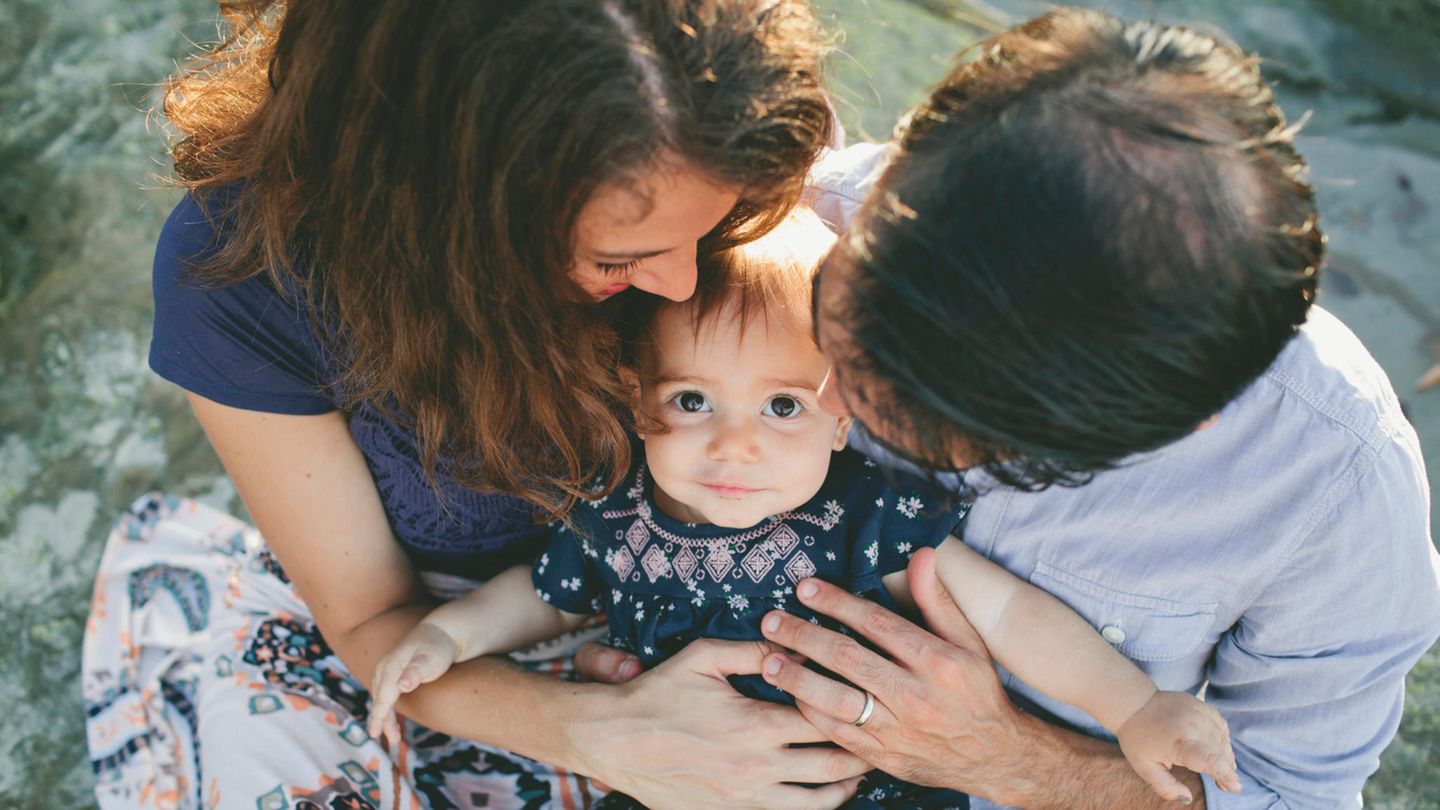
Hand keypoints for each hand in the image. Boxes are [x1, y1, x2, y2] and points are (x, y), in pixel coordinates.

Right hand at [366, 621, 459, 745]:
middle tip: (393, 741)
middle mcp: (385, 669)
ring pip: (381, 699)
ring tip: (395, 738)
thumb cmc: (438, 647)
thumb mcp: (431, 658)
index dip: (379, 715)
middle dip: (382, 721)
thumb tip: (401, 684)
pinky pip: (386, 696)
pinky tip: (394, 724)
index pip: (383, 695)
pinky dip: (388, 711)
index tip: (375, 733)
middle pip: (380, 699)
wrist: (440, 633)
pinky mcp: (393, 675)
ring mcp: (387, 672)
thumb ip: (417, 671)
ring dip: (385, 719)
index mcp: (391, 666)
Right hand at [568, 638, 868, 808]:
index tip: (869, 703)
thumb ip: (755, 651)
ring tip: (857, 774)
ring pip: (816, 802)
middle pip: (833, 765)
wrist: (614, 739)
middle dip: (862, 753)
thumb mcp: (704, 657)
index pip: (825, 720)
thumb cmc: (659, 693)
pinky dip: (811, 809)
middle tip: (878, 740)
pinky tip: (818, 797)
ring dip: (844, 788)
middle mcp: (759, 766)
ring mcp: (747, 798)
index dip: (851, 711)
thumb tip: (796, 646)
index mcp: (758, 724)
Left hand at [756, 547, 1046, 801]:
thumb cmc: (976, 691)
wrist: (994, 756)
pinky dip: (810, 713)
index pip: (877, 624)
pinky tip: (792, 694)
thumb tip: (922, 554)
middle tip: (771, 621)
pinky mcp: (883, 757)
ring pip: (836, 700)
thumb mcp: (968, 642)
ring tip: (767, 660)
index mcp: (937, 661)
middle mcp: (915, 695)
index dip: (837, 603)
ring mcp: (897, 730)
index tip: (805, 588)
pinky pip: (837, 734)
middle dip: (803, 636)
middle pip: (848, 659)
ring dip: (797, 679)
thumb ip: (938, 600)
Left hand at [1117, 691, 1241, 800]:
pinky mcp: (1202, 706)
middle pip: (1220, 754)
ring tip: (1220, 770)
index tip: (1235, 787)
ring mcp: (1199, 713)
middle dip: (1227, 771)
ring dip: (1225, 757)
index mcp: (1178, 742)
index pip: (1209, 760)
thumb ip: (1165, 786)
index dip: (1225, 774)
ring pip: (1223, 741)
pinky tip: (1216, 749)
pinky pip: (1221, 727)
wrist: (1133, 703)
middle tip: (1224, 785)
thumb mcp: (1145, 767)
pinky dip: (1222, 740)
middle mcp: (1192, 725)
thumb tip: (1187, 798)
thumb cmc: (1138, 738)